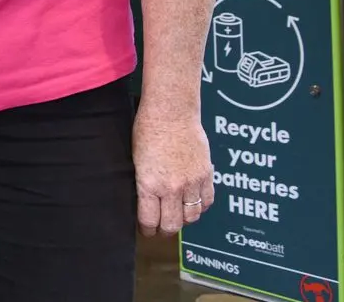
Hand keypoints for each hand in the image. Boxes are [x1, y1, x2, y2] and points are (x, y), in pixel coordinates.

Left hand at [133, 106, 214, 236]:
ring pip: (192, 217)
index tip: (146, 230)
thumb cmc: (147, 130)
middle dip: (165, 231)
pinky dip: (200, 207)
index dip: (147, 229)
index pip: (150, 220)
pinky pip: (207, 201)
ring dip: (184, 221)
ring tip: (177, 217)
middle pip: (172, 224)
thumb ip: (143, 183)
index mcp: (149, 184)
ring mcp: (192, 183)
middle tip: (161, 230)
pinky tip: (193, 204)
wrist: (171, 112)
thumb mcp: (136, 160)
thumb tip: (144, 201)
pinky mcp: (206, 175)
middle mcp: (172, 188)